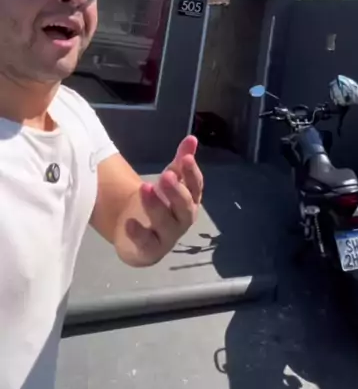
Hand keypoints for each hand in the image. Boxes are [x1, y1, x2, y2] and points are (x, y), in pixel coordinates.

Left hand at [114, 136, 203, 266]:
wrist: (136, 231)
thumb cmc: (159, 200)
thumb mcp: (169, 178)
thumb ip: (180, 160)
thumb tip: (192, 138)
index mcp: (190, 200)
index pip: (196, 186)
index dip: (192, 173)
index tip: (186, 158)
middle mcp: (183, 219)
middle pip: (185, 207)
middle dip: (177, 191)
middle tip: (165, 175)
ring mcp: (168, 236)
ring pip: (166, 224)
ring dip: (156, 206)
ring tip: (145, 188)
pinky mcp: (150, 250)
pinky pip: (146, 243)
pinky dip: (138, 233)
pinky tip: (129, 222)